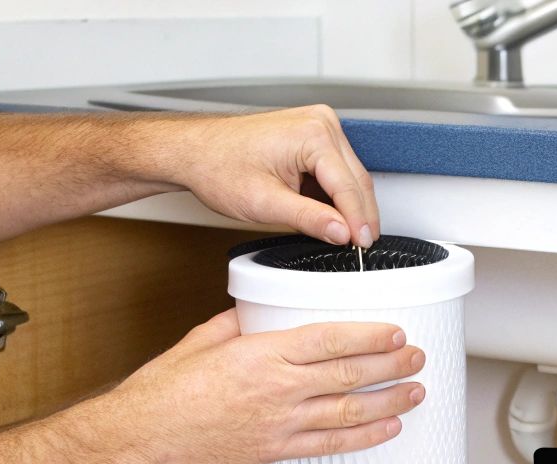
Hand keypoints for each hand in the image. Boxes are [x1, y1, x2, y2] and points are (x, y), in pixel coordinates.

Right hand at [96, 310, 423, 463]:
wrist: (144, 434)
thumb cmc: (166, 388)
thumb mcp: (203, 339)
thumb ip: (238, 324)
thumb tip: (258, 311)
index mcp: (262, 352)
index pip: (330, 339)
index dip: (369, 336)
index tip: (394, 332)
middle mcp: (277, 387)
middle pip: (349, 373)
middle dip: (391, 365)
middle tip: (417, 357)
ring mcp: (279, 422)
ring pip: (348, 410)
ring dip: (389, 401)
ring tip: (415, 391)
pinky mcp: (274, 451)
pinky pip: (329, 446)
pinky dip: (363, 438)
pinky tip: (386, 429)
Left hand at [161, 106, 380, 247]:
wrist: (194, 151)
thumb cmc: (217, 166)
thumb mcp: (265, 203)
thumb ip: (309, 219)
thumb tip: (341, 232)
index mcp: (312, 134)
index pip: (348, 185)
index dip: (358, 221)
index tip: (362, 245)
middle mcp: (320, 123)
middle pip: (355, 178)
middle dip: (359, 215)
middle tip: (361, 246)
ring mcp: (318, 126)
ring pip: (349, 175)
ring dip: (349, 206)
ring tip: (345, 235)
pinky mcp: (313, 135)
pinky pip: (335, 170)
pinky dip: (335, 195)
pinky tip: (331, 215)